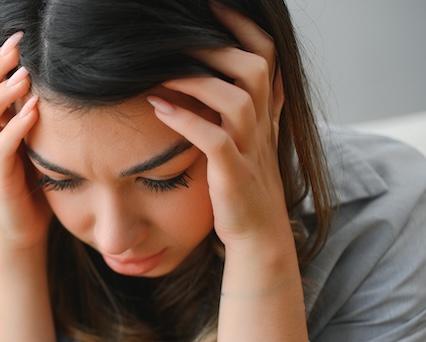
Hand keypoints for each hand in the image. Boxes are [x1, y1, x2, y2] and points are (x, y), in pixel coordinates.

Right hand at [0, 15, 51, 250]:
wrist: (27, 231)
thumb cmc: (40, 181)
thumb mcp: (45, 138)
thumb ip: (48, 109)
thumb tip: (72, 74)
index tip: (8, 20)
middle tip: (16, 41)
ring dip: (1, 93)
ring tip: (23, 75)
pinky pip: (0, 151)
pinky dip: (15, 129)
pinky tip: (34, 112)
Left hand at [147, 3, 289, 249]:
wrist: (256, 235)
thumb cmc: (239, 185)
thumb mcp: (241, 139)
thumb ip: (231, 106)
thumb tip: (202, 73)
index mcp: (264, 112)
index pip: (267, 56)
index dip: (244, 28)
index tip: (213, 8)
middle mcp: (262, 126)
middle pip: (256, 68)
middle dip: (219, 46)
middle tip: (178, 35)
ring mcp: (251, 150)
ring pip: (238, 100)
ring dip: (198, 81)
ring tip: (163, 70)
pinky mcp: (233, 176)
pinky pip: (214, 141)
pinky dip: (186, 122)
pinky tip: (159, 109)